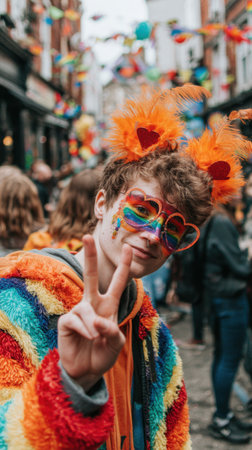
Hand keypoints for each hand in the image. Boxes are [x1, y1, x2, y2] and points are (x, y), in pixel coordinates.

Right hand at [58, 235, 132, 390]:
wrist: (86, 371)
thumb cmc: (103, 354)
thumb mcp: (117, 344)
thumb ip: (113, 332)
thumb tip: (99, 322)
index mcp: (109, 306)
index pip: (118, 282)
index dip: (123, 265)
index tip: (127, 247)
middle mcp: (93, 304)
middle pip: (91, 276)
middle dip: (90, 256)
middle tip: (87, 236)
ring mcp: (79, 311)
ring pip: (86, 309)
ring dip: (94, 326)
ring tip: (96, 339)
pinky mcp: (67, 321)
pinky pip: (76, 320)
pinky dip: (85, 331)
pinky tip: (87, 338)